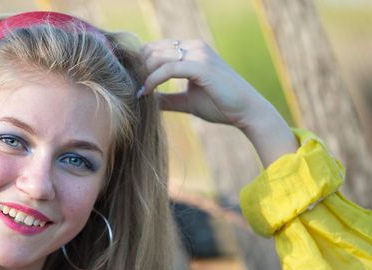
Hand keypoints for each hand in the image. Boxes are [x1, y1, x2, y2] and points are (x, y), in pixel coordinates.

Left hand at [140, 39, 297, 165]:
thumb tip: (145, 102)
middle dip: (138, 69)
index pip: (157, 48)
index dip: (141, 64)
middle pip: (153, 50)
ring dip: (143, 75)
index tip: (134, 84)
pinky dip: (153, 80)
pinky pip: (168, 69)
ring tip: (139, 92)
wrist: (246, 111)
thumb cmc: (220, 105)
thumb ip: (167, 99)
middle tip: (133, 89)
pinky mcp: (201, 67)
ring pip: (158, 57)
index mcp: (192, 50)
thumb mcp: (186, 101)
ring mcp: (199, 55)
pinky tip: (147, 93)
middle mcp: (195, 47)